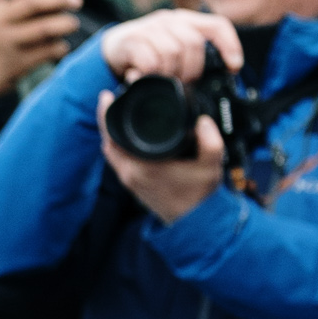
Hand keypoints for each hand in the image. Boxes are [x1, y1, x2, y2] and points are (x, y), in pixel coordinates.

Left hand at [98, 95, 225, 223]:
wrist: (194, 223)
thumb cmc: (200, 196)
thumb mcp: (211, 164)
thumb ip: (210, 140)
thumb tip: (202, 120)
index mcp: (142, 167)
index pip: (113, 137)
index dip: (107, 114)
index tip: (106, 95)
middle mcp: (130, 174)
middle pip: (108, 141)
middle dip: (108, 118)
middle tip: (112, 97)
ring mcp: (129, 181)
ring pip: (111, 151)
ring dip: (112, 131)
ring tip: (118, 110)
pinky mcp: (133, 184)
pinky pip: (118, 160)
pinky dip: (118, 144)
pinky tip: (126, 133)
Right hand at [100, 7, 242, 84]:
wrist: (113, 48)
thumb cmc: (149, 53)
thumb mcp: (174, 50)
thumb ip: (194, 57)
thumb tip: (222, 75)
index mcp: (186, 20)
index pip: (217, 25)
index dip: (230, 46)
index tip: (233, 67)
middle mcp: (170, 20)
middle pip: (194, 43)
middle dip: (192, 70)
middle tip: (185, 84)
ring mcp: (150, 28)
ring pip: (173, 52)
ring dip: (171, 74)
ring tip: (165, 82)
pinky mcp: (131, 40)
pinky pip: (151, 61)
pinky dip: (152, 76)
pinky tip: (147, 80)